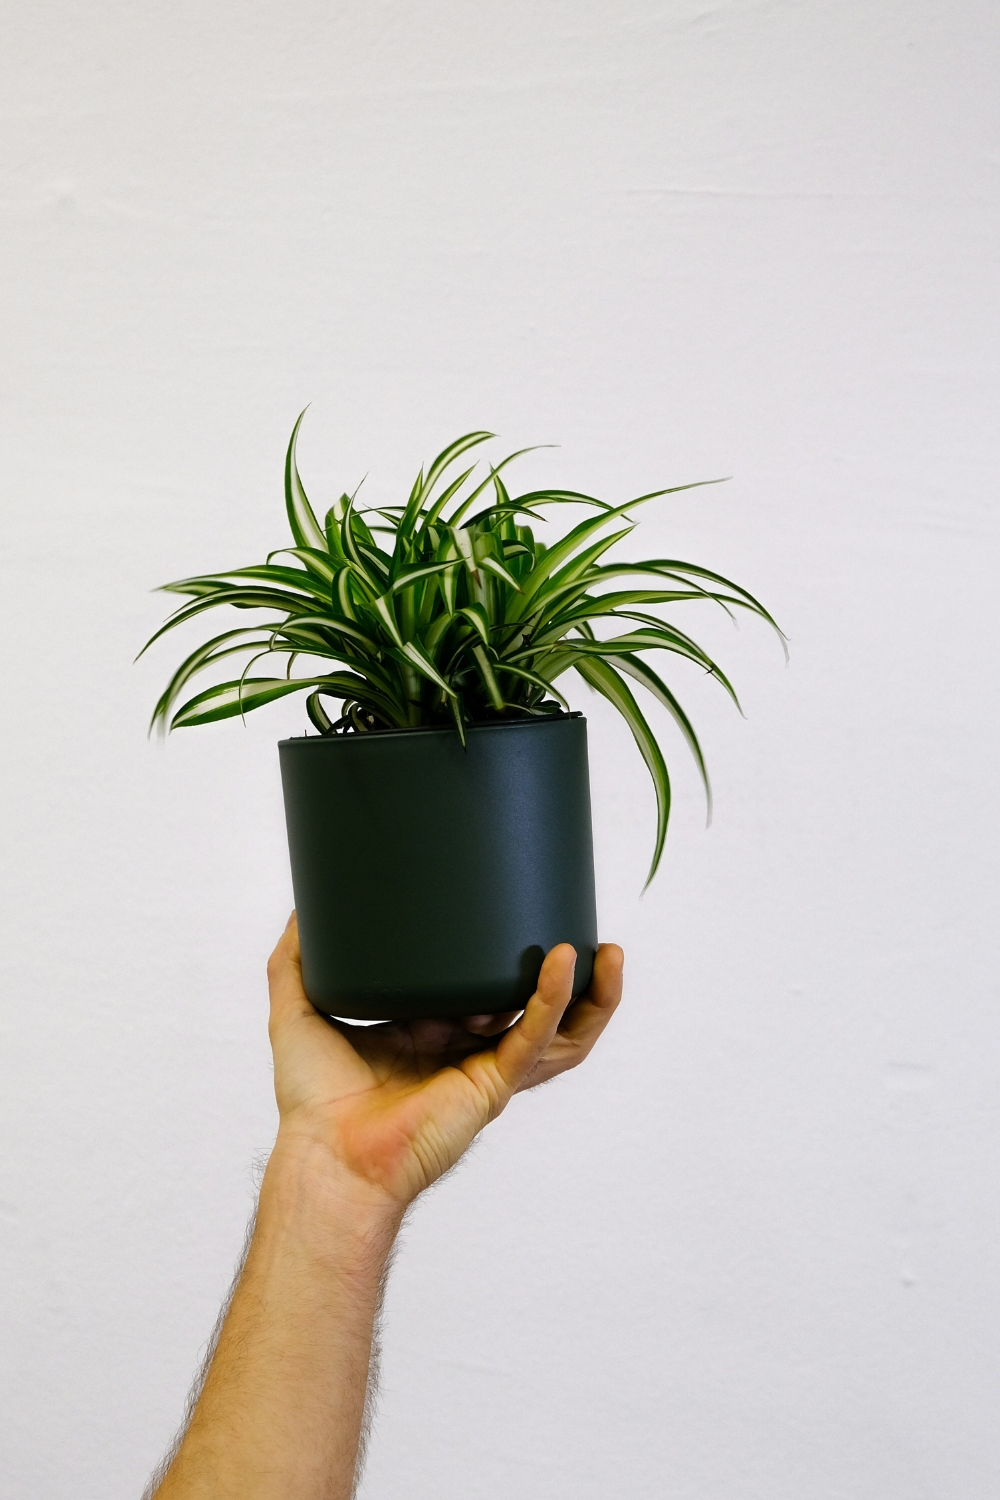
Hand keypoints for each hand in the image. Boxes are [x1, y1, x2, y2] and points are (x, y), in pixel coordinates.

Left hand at [266, 914, 623, 1209]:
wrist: (324, 1151)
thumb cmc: (312, 1099)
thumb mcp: (300, 1010)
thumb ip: (296, 959)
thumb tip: (302, 906)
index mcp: (434, 1034)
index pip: (487, 992)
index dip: (508, 960)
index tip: (521, 913)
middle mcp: (468, 1052)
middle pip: (540, 1013)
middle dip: (575, 980)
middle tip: (590, 937)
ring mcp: (486, 1071)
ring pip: (559, 1034)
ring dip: (592, 997)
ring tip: (608, 953)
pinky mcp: (491, 1087)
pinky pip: (534, 1041)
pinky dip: (554, 1002)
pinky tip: (565, 965)